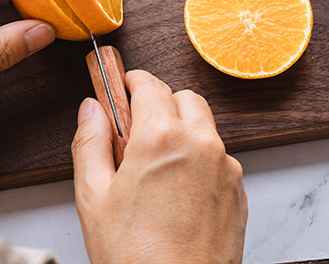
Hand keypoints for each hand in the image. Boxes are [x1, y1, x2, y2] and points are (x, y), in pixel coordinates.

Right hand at [72, 70, 246, 263]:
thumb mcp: (94, 199)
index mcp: (162, 137)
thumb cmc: (136, 258)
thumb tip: (91, 110)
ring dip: (185, 131)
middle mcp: (200, 142)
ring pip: (205, 126)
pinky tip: (180, 191)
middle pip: (184, 97)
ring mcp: (225, 165)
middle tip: (139, 130)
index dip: (133, 81)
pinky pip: (220, 157)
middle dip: (162, 104)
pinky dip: (202, 160)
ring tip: (159, 167)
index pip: (150, 84)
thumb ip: (90, 143)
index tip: (125, 86)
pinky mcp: (238, 188)